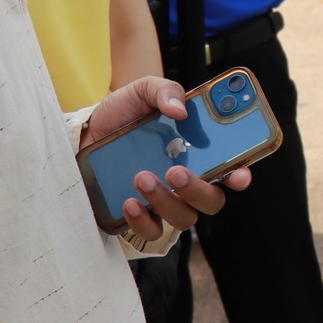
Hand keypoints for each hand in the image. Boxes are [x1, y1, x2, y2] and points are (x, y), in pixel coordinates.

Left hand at [80, 77, 251, 238]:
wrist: (82, 136)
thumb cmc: (120, 116)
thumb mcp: (141, 92)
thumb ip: (164, 90)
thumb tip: (180, 109)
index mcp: (199, 153)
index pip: (232, 169)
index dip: (241, 175)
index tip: (239, 174)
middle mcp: (187, 182)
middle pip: (212, 201)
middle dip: (198, 190)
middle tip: (176, 172)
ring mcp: (166, 202)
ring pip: (184, 217)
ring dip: (166, 200)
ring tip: (141, 176)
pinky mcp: (140, 218)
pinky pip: (152, 231)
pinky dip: (142, 219)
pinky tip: (128, 201)